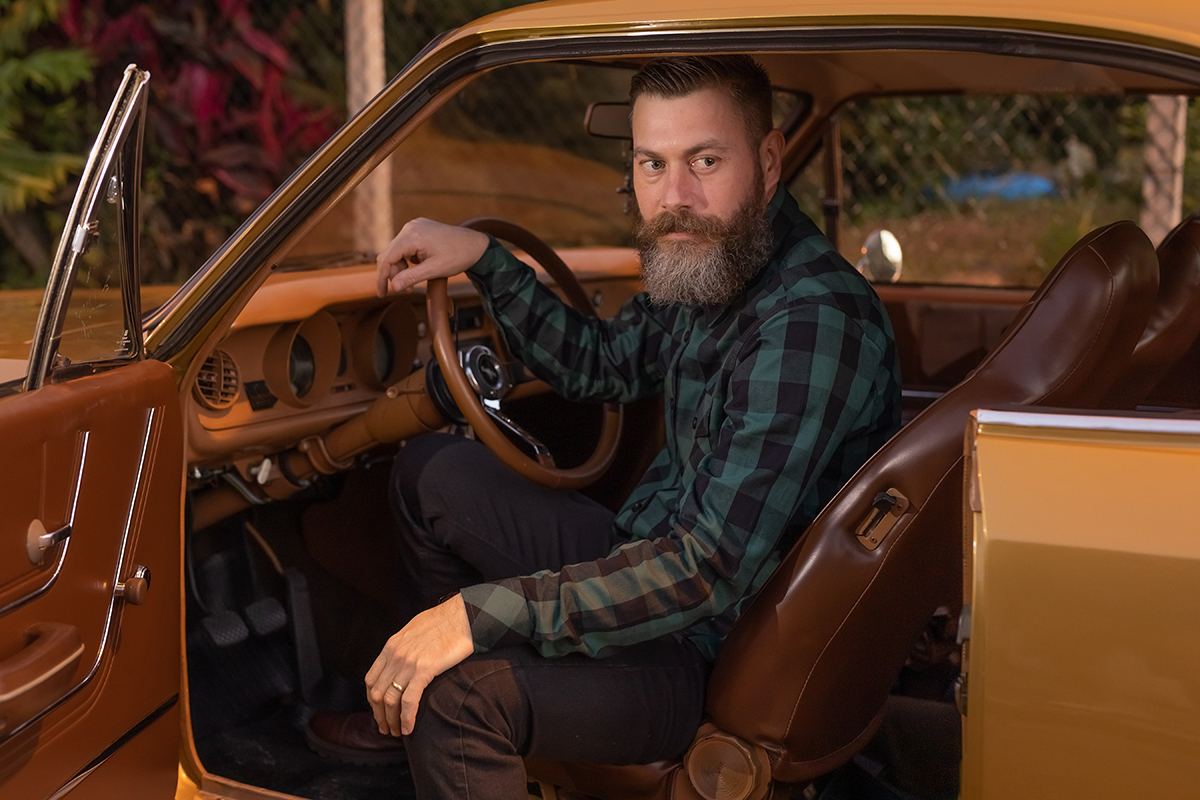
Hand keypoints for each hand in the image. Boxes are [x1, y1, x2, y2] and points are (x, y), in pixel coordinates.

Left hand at [364, 593, 473, 735]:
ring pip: (390, 700)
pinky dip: (406, 717)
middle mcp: (395, 656)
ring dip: (391, 720)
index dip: (372, 700)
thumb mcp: (413, 631)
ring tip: (396, 732)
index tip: (379, 712)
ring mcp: (408, 663)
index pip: (371, 680)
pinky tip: (408, 728)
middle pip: (378, 693)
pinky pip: (409, 700)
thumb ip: (403, 647)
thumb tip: (402, 661)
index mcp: (391, 646)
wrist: (461, 616)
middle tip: (386, 729)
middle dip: (379, 715)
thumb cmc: (442, 622)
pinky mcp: (424, 670)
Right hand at [376, 218, 489, 296]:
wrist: (476, 245)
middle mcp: (410, 227)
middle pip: (389, 254)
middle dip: (393, 274)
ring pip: (396, 251)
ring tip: (411, 283)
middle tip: (403, 290)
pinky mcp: (420, 228)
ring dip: (400, 268)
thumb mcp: (434, 270)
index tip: (383, 293)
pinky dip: (407, 260)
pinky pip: (405, 246)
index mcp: (412, 236)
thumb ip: (411, 278)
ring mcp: (415, 226)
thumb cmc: (458, 256)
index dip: (382, 277)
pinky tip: (417, 269)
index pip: (387, 258)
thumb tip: (393, 287)